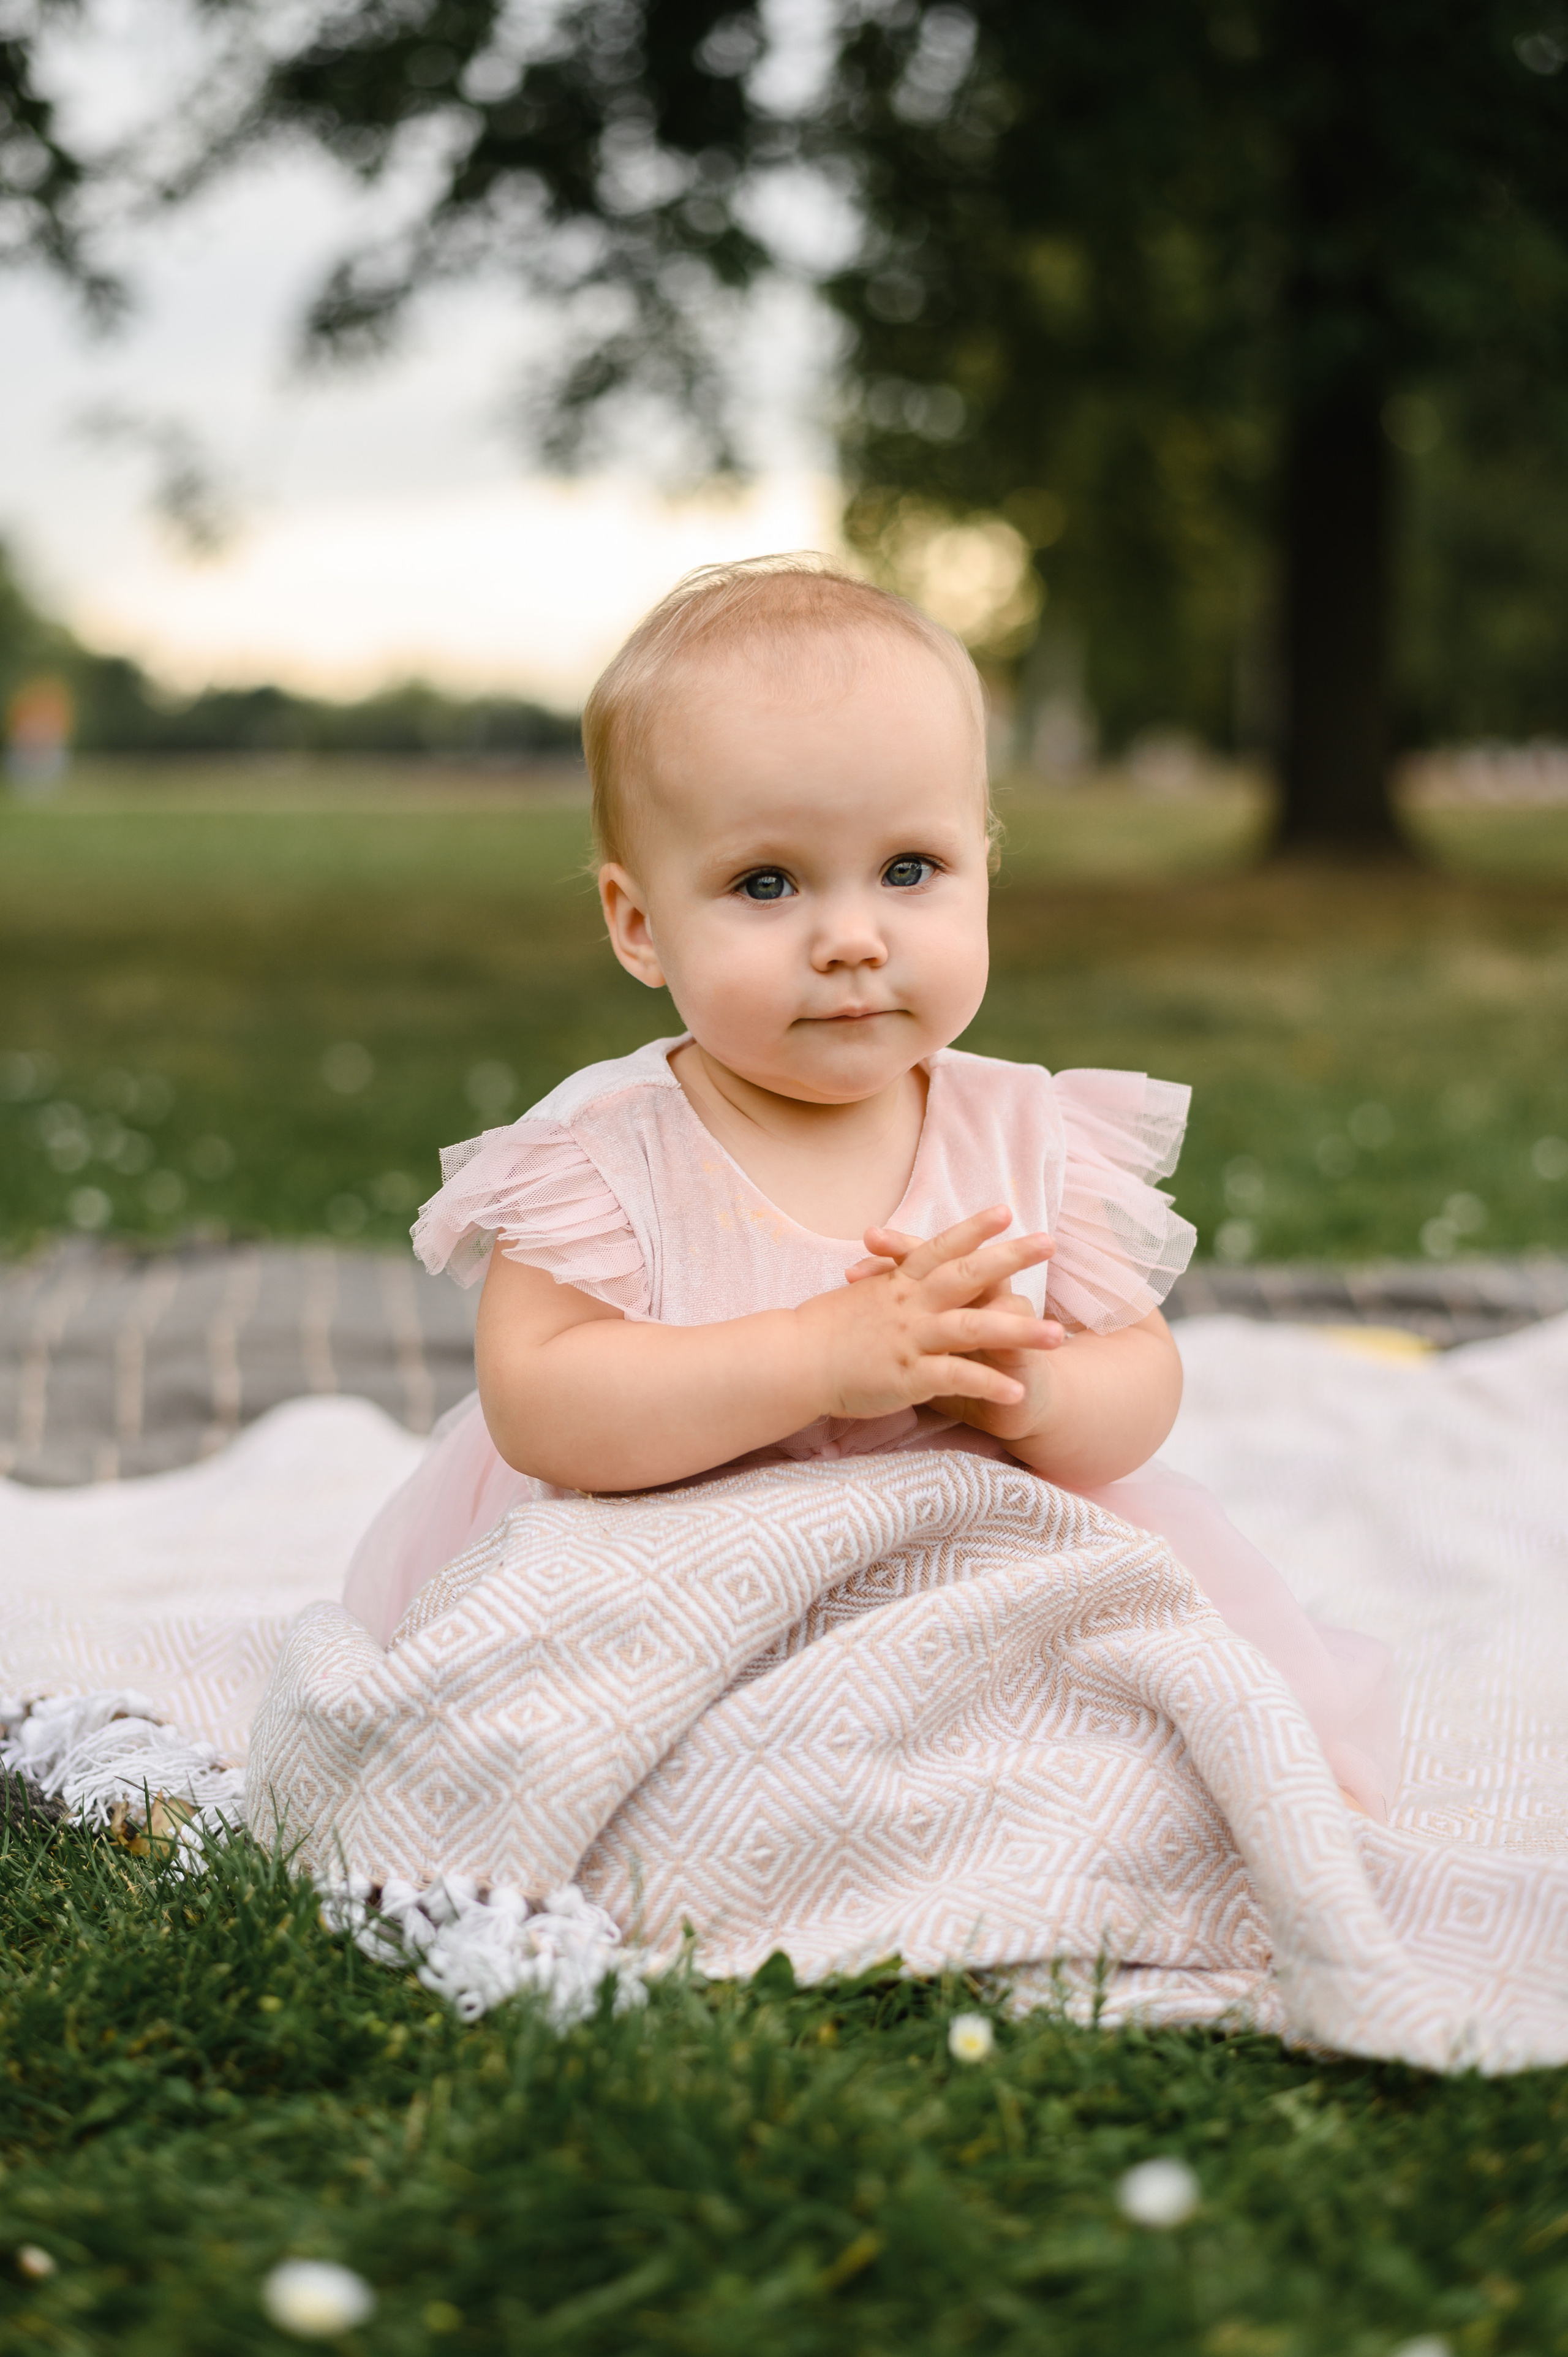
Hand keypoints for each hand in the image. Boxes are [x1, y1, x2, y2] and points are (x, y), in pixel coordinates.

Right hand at [793, 1206, 1059, 1422]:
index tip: (1005, 1210)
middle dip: (1010, 1259)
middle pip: (967, 1274)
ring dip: (1018, 1331)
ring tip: (1058, 1335)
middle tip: (1049, 1243)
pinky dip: (988, 1382)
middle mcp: (909, 1304)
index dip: (974, 1229)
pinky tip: (1018, 1390)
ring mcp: (910, 1339)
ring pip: (972, 1327)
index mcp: (898, 1283)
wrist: (790, 1362)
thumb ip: (887, 1283)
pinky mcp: (907, 1375)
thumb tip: (898, 1270)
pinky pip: (955, 1377)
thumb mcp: (859, 1297)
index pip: (940, 1247)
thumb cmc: (820, 1331)